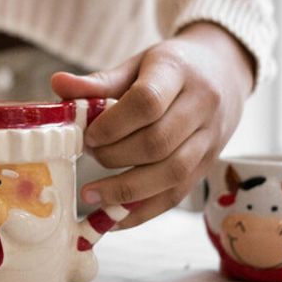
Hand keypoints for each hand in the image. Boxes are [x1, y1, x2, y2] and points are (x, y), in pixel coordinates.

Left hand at [51, 22, 254, 228]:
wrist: (224, 72)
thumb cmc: (172, 68)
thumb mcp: (138, 64)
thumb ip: (99, 81)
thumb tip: (57, 84)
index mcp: (178, 72)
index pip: (148, 102)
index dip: (113, 125)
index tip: (88, 135)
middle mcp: (202, 106)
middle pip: (158, 143)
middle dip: (115, 157)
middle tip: (89, 155)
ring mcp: (210, 139)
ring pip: (172, 174)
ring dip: (126, 190)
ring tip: (92, 194)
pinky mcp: (208, 165)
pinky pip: (177, 195)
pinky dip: (142, 211)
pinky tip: (113, 217)